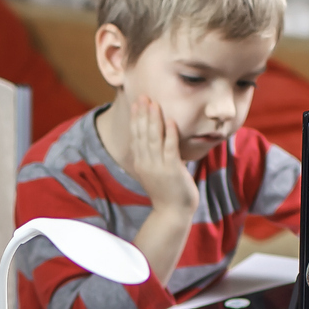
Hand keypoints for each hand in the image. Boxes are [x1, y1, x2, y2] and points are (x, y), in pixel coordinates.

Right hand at [125, 95, 199, 216]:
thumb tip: (155, 140)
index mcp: (140, 163)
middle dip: (143, 114)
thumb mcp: (154, 172)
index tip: (137, 102)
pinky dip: (170, 134)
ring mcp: (158, 167)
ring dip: (154, 120)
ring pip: (153, 139)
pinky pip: (170, 148)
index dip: (136, 118)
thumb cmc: (167, 192)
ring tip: (154, 103)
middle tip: (143, 96)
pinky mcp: (172, 170)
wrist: (172, 213)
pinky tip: (170, 121)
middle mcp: (146, 163)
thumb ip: (152, 156)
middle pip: (142, 134)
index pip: (136, 136)